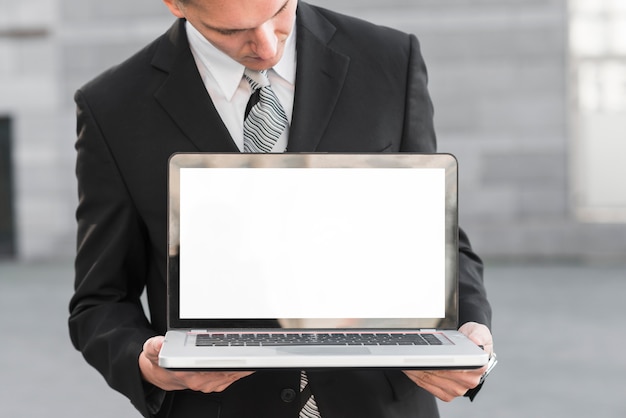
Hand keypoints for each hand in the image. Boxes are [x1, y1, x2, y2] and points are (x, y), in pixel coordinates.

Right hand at [139, 336, 253, 392]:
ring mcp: (211, 383)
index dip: (227, 360)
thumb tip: (158, 343)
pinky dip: (243, 367)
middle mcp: (201, 381)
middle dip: (241, 359)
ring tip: (255, 350)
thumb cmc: (161, 361)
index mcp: (188, 372)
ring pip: (233, 374)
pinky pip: (234, 376)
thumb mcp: (153, 350)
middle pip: (227, 370)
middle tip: (253, 347)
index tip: (238, 355)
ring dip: (245, 363)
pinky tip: (250, 359)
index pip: (212, 367)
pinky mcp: (217, 383)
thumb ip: (155, 345)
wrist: (162, 374)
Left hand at [402, 322, 492, 401]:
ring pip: (430, 379)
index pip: (455, 364)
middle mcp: (470, 381)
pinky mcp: (447, 394)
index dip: (439, 359)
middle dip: (423, 362)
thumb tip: (476, 342)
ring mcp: (458, 390)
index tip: (427, 355)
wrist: (468, 348)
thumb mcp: (478, 331)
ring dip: (416, 369)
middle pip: (439, 372)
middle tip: (411, 353)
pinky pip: (428, 387)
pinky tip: (410, 367)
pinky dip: (416, 377)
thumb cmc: (472, 341)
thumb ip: (478, 335)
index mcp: (478, 367)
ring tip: (407, 358)